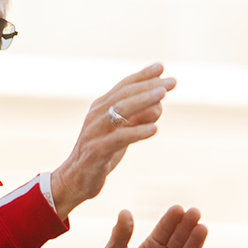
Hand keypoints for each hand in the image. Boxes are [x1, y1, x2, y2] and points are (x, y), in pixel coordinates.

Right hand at [51, 64, 173, 220]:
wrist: (75, 179)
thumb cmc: (101, 153)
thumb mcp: (121, 132)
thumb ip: (138, 117)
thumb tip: (159, 105)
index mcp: (101, 108)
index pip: (123, 86)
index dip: (142, 76)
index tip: (161, 67)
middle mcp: (96, 115)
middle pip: (124, 95)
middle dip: (148, 86)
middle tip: (172, 82)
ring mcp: (95, 132)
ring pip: (119, 111)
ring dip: (143, 102)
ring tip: (163, 96)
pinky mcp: (96, 151)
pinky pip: (118, 138)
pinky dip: (137, 132)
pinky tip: (154, 129)